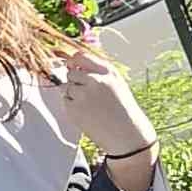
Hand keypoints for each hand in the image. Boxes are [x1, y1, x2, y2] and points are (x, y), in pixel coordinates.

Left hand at [51, 22, 153, 161]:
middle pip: (71, 72)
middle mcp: (95, 80)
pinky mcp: (74, 108)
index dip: (74, 61)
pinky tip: (86, 113)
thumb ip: (97, 70)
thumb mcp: (116, 83)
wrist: (126, 134)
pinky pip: (65, 100)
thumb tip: (72, 62)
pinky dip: (72, 105)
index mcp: (107, 72)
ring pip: (66, 86)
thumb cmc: (122, 108)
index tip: (73, 66)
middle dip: (74, 80)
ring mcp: (83, 95)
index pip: (80, 56)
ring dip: (73, 93)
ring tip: (90, 105)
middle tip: (87, 93)